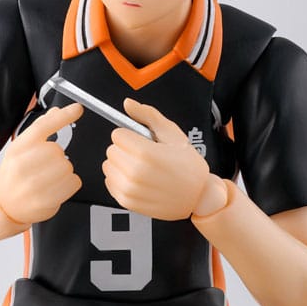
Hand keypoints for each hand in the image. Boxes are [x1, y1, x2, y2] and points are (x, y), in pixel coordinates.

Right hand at [0, 104, 82, 224]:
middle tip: (47, 167)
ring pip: (67, 167)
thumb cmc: (14, 177)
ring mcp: (32, 184)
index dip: (63, 116)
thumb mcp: (20, 150)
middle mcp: (22, 165)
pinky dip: (70, 184)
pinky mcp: (45, 199)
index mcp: (17, 149)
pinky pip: (73, 183)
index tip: (77, 109)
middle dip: (58, 157)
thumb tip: (56, 112)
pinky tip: (56, 187)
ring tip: (50, 179)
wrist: (6, 206)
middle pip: (58, 150)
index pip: (42, 126)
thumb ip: (39, 130)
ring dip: (64, 172)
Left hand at [102, 99, 211, 219]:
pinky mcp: (126, 201)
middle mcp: (135, 173)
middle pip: (111, 150)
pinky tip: (136, 180)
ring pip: (108, 166)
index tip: (141, 141)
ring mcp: (129, 189)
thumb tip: (128, 104)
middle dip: (124, 149)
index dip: (130, 135)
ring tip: (140, 168)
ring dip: (120, 164)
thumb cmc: (188, 166)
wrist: (198, 196)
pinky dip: (119, 179)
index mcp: (146, 153)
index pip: (117, 135)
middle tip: (143, 155)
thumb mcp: (173, 135)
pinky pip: (109, 182)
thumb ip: (148, 116)